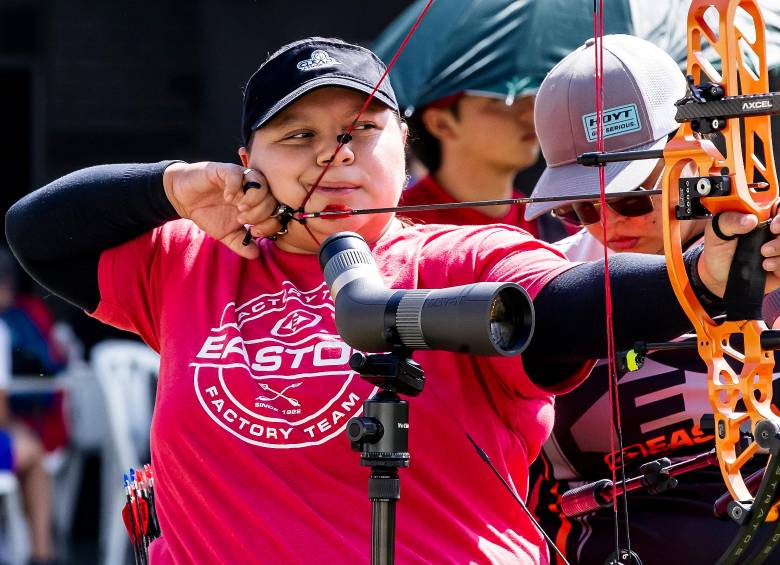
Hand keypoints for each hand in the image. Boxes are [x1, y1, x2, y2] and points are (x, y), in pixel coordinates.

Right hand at [163, 162, 280, 258]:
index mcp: (256, 204)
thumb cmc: (208, 214)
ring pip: (260, 182)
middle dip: (260, 213)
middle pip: (271, 197)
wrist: (185, 199)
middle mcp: (251, 190)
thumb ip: (241, 244)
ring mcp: (240, 179)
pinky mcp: (224, 170)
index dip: (271, 223)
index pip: (276, 211)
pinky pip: (237, 173)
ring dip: (253, 199)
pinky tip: (227, 197)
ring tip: (240, 208)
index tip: (255, 232)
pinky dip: (235, 186)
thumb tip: (255, 255)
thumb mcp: (226, 234)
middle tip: (243, 220)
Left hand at [697, 212, 779, 295]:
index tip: (773, 225)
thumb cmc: (718, 249)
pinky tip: (766, 265)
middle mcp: (773, 230)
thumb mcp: (716, 231)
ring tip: (763, 252)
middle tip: (771, 235)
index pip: (779, 207)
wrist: (717, 275)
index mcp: (760, 216)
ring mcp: (777, 247)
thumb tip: (749, 220)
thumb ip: (729, 220)